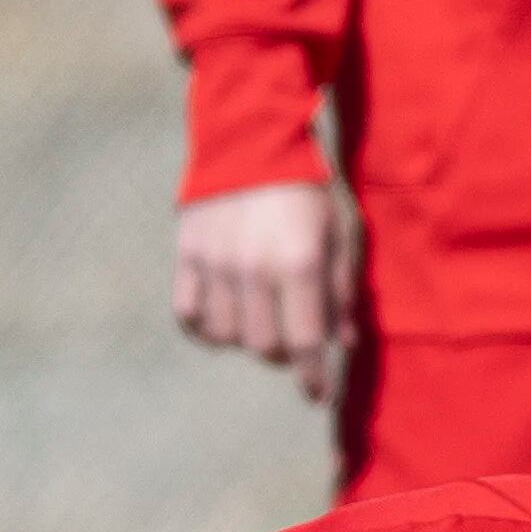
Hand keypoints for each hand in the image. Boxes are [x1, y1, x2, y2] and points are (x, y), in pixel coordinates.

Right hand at [172, 181, 350, 400]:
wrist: (250, 136)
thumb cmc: (306, 188)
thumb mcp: (340, 230)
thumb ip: (342, 288)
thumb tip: (342, 342)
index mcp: (298, 262)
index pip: (305, 342)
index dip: (312, 377)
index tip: (317, 395)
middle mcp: (254, 268)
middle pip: (263, 347)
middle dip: (282, 354)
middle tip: (290, 342)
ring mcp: (216, 263)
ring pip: (226, 336)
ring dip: (245, 341)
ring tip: (258, 323)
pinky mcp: (188, 254)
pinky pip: (189, 314)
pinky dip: (205, 328)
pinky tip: (222, 321)